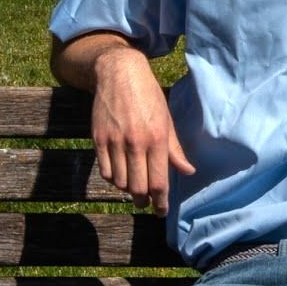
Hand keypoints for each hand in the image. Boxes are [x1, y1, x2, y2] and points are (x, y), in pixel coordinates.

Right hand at [89, 47, 194, 215]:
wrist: (119, 73)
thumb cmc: (148, 96)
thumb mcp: (167, 120)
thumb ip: (175, 149)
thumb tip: (188, 171)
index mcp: (157, 138)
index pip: (158, 182)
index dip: (160, 202)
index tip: (161, 211)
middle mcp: (135, 142)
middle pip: (137, 187)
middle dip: (143, 201)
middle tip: (146, 203)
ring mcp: (114, 141)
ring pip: (120, 182)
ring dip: (128, 190)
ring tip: (134, 188)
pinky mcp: (98, 138)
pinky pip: (105, 171)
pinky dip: (113, 179)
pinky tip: (120, 175)